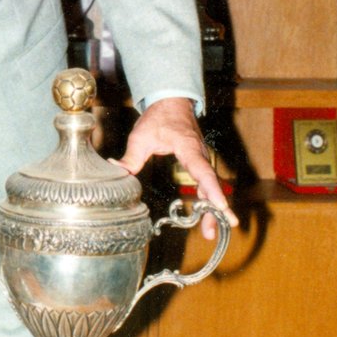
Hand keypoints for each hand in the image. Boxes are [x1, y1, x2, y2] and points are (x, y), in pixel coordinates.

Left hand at [115, 97, 237, 239]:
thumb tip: (116, 168)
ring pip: (210, 187)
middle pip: (211, 184)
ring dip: (212, 210)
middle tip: (213, 231)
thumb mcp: (141, 135)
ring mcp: (201, 160)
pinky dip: (208, 202)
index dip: (212, 189)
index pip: (203, 171)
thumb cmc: (158, 118)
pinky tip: (207, 218)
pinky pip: (206, 185)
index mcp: (188, 148)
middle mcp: (200, 155)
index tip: (220, 205)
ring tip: (210, 233)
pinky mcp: (199, 164)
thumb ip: (131, 155)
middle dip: (216, 208)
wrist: (172, 103)